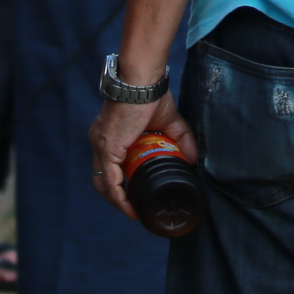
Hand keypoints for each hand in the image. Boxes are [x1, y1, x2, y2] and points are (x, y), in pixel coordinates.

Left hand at [88, 88, 192, 221]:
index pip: (107, 165)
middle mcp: (99, 141)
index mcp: (109, 134)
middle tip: (135, 208)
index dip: (118, 183)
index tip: (134, 196)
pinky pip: (110, 180)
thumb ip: (181, 139)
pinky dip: (119, 197)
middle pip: (101, 178)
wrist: (142, 81)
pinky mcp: (107, 147)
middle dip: (117, 197)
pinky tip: (130, 207)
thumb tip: (193, 159)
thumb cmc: (151, 93)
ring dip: (118, 201)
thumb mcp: (169, 121)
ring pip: (103, 183)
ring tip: (134, 212)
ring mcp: (101, 144)